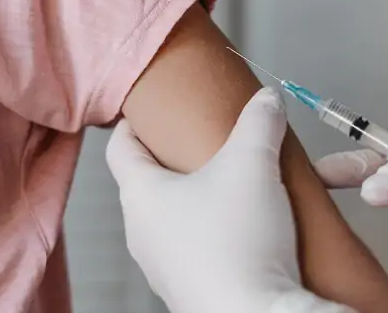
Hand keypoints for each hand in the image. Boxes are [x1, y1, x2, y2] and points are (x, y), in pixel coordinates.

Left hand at [107, 87, 353, 312]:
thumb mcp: (252, 163)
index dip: (134, 122)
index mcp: (140, 195)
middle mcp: (143, 232)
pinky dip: (224, 229)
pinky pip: (202, 246)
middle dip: (182, 158)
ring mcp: (166, 264)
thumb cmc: (236, 247)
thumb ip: (259, 122)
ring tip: (240, 180)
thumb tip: (267, 100)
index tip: (149, 109)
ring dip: (208, 195)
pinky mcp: (194, 286)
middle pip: (153, 180)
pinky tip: (255, 224)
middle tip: (205, 139)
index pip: (120, 146)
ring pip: (181, 215)